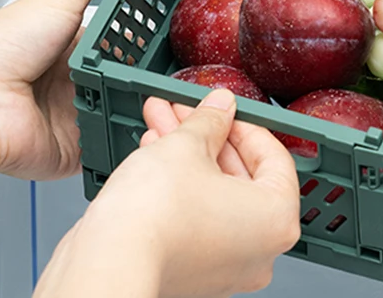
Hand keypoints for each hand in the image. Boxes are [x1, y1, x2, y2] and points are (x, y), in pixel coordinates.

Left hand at [0, 0, 160, 276]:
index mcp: (74, 39)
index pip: (127, 29)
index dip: (155, 25)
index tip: (185, 18)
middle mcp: (79, 76)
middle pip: (135, 70)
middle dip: (158, 69)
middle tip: (192, 62)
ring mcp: (82, 113)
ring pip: (134, 106)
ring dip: (152, 102)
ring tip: (180, 94)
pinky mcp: (82, 148)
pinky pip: (120, 142)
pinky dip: (136, 135)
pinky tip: (155, 125)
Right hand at [35, 89, 301, 297]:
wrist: (106, 266)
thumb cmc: (155, 215)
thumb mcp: (188, 146)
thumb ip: (211, 121)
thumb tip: (220, 108)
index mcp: (276, 219)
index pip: (274, 157)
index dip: (244, 124)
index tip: (224, 108)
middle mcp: (259, 251)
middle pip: (239, 174)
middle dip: (207, 135)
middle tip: (185, 109)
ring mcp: (225, 266)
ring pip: (213, 194)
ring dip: (187, 154)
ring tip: (160, 122)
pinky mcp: (192, 273)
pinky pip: (196, 217)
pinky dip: (179, 185)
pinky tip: (154, 153)